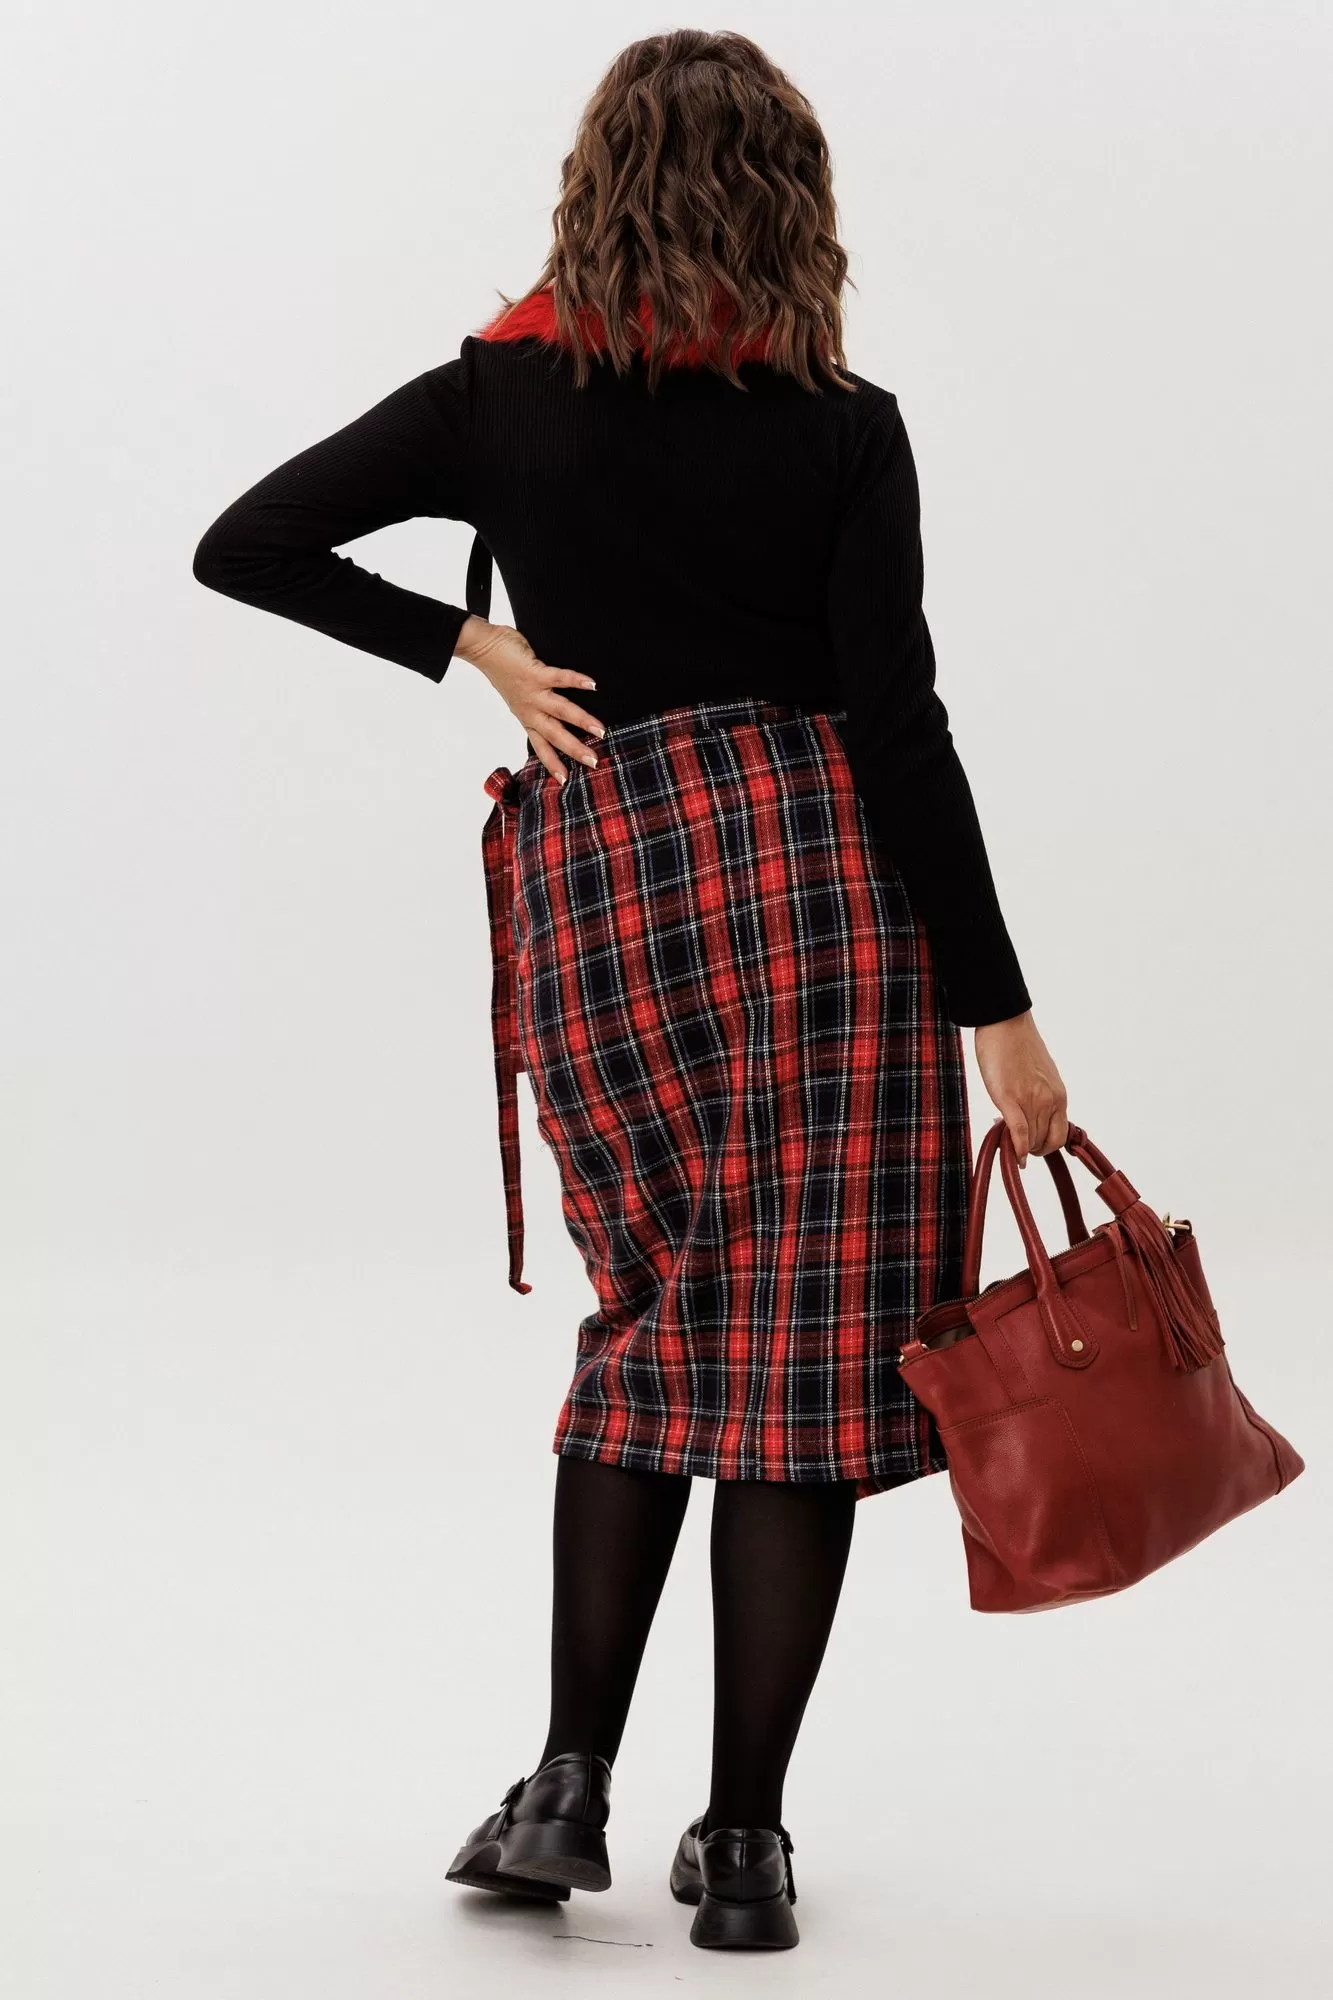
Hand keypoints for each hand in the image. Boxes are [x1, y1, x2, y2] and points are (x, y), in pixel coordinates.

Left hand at [456, 616, 603, 780]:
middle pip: (554, 735)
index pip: (541, 746)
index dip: (552, 764)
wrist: (482, 649)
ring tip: (600, 730)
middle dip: (574, 750)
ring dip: (581, 721)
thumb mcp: (519, 698)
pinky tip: (592, 685)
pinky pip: (559, 678)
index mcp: (527, 718)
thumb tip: (561, 713)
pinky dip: (576, 681)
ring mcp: (533, 692)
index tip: (566, 781)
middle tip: (594, 762)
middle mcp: (530, 710)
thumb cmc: (504, 671)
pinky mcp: (534, 673)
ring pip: (560, 710)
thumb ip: (537, 707)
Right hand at [972, 1011, 1068, 1167]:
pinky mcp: (1010, 1098)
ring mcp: (1031, 1100)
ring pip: (1031, 1141)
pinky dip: (1018, 1149)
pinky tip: (1014, 1156)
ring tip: (1005, 1135)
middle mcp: (1050, 1101)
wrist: (1005, 1023)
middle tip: (1012, 1139)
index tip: (1029, 1144)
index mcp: (1059, 1096)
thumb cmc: (1018, 1047)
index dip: (1044, 1147)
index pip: (1059, 1136)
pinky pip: (1019, 1133)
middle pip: (1043, 1142)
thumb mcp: (1041, 1076)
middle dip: (1029, 1147)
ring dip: (1019, 1146)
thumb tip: (1031, 1119)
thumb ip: (1040, 1099)